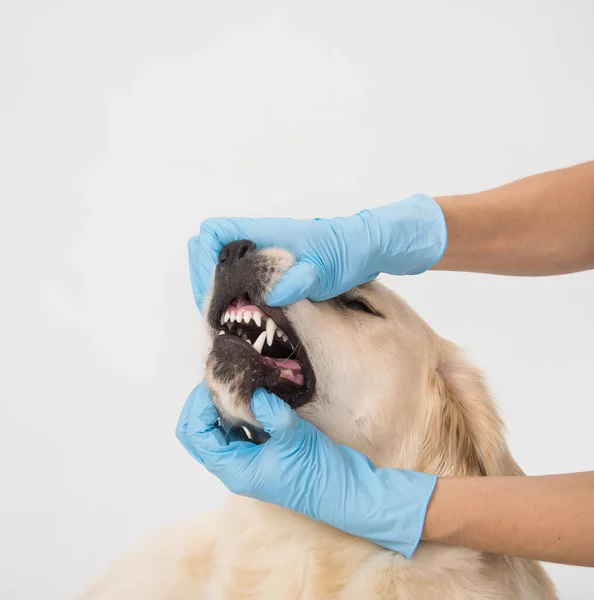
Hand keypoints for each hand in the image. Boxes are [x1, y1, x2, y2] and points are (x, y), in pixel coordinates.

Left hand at [176, 383, 437, 557]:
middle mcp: (235, 465)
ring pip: (217, 429)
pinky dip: (239, 409)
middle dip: (202, 403)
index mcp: (233, 467)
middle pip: (198, 432)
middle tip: (219, 379)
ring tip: (234, 381)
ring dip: (220, 405)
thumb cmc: (318, 473)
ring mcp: (248, 458)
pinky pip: (238, 428)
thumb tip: (252, 390)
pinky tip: (255, 392)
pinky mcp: (262, 451)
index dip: (199, 404)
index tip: (214, 380)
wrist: (344, 490)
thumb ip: (270, 412)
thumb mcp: (294, 438)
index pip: (196, 433)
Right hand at [188, 194, 446, 311]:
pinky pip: (245, 284)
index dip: (204, 260)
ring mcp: (267, 260)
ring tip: (228, 324)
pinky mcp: (276, 274)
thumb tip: (272, 293)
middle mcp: (261, 244)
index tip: (212, 292)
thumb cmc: (352, 250)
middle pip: (212, 257)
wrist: (371, 247)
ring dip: (222, 296)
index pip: (213, 233)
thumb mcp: (330, 265)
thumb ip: (302, 277)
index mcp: (267, 235)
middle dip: (207, 285)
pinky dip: (240, 301)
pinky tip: (250, 322)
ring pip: (228, 273)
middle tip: (217, 317)